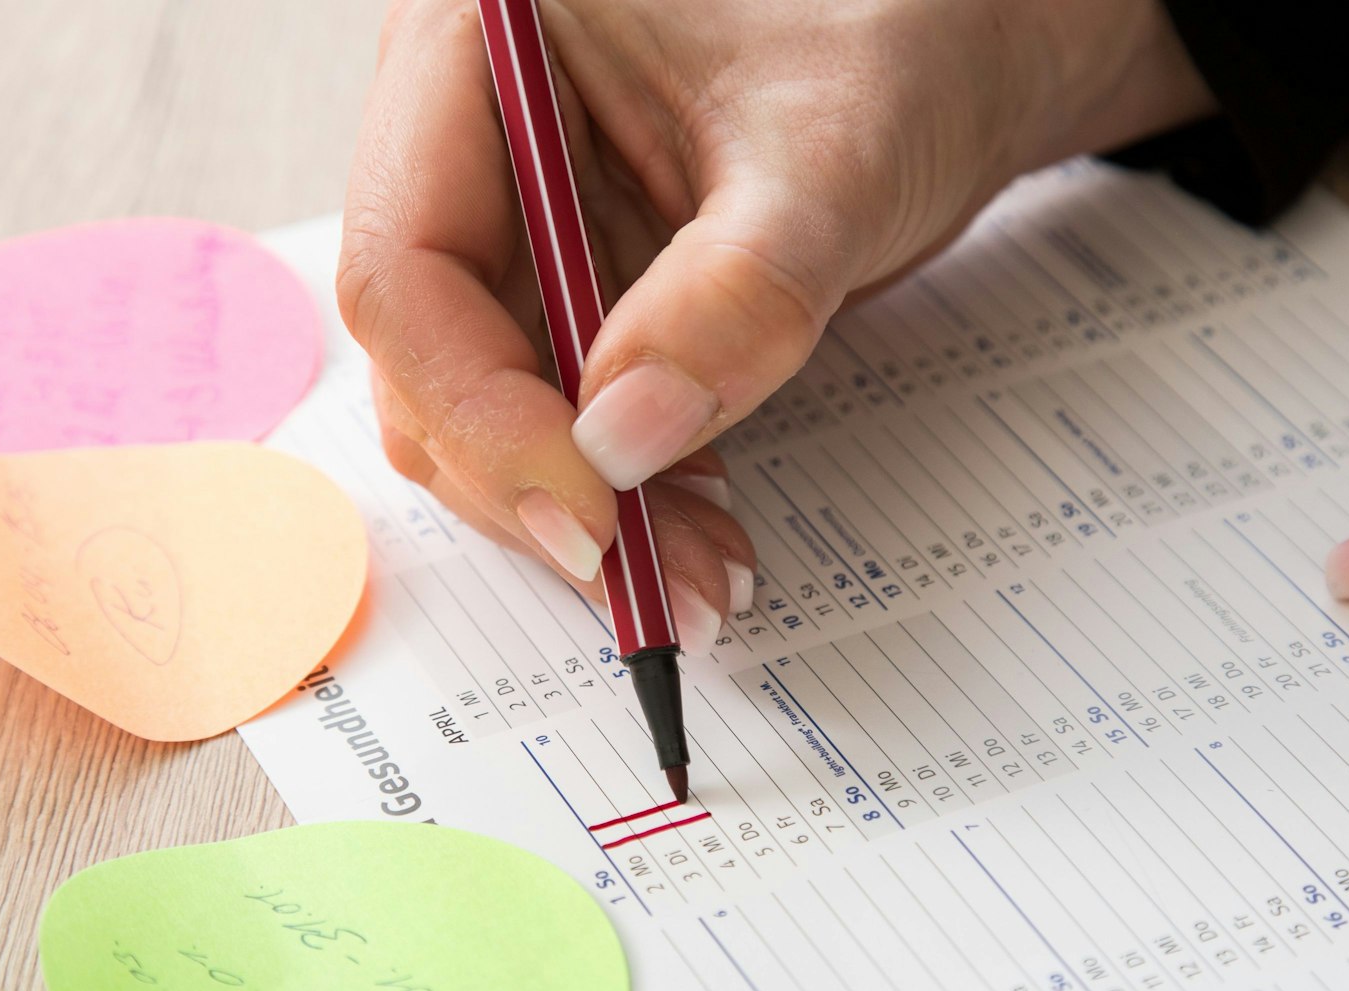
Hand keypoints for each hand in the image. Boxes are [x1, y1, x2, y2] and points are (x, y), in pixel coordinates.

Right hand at [338, 0, 1214, 645]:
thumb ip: (734, 293)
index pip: (408, 262)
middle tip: (648, 579)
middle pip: (428, 353)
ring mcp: (500, 220)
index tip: (591, 506)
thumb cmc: (885, 52)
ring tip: (695, 571)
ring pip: (477, 407)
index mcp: (473, 44)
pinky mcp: (553, 287)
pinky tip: (691, 527)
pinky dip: (614, 486)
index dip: (482, 406)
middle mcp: (457, 134)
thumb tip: (622, 442)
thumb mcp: (828, 161)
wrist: (941, 66)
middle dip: (536, 481)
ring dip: (578, 506)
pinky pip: (547, 415)